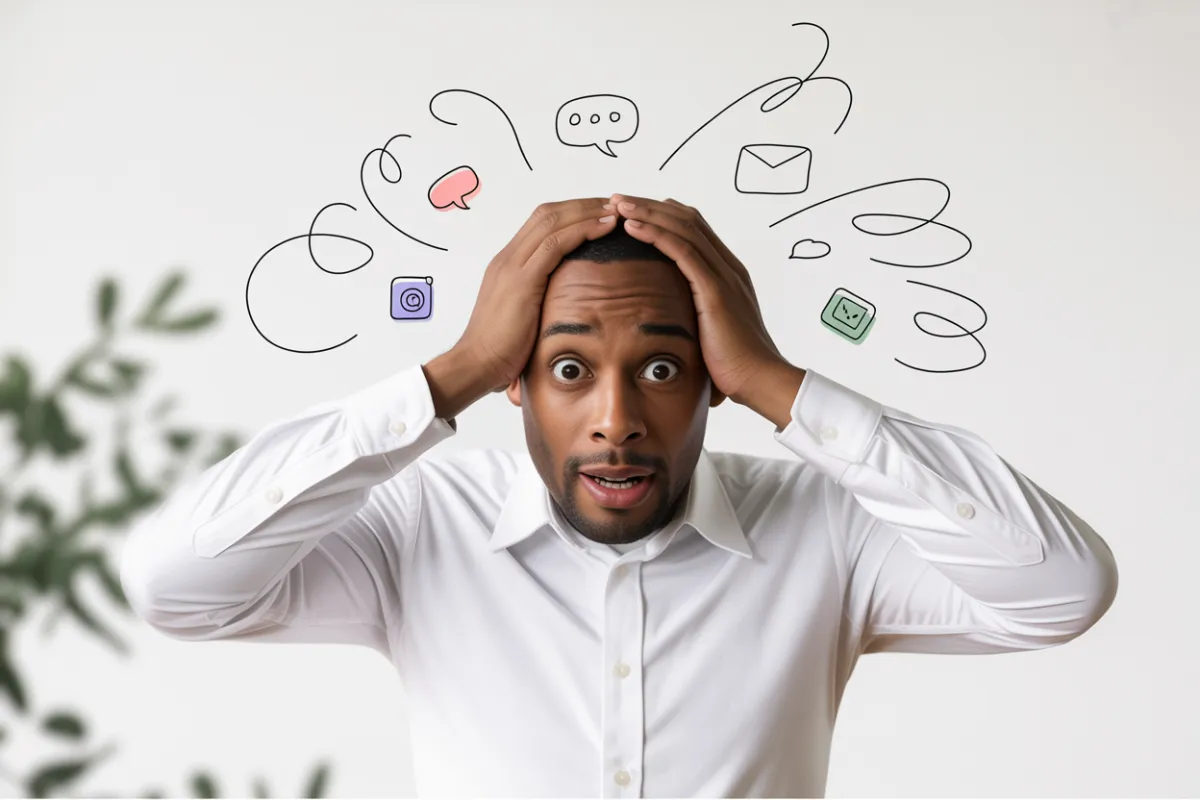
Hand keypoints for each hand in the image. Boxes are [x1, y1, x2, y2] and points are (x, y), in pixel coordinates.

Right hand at [456, 198, 618, 391]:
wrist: (477, 365)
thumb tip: (568, 304)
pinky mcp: (521, 280)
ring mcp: (512, 266)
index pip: (541, 223)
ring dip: (587, 212)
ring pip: (553, 221)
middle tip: (614, 204)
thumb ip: (541, 302)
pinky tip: (605, 227)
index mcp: (508, 264)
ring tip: (616, 211)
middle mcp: (508, 258)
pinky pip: (555, 243)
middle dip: (584, 205)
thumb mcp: (524, 317)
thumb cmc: (501, 351)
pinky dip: (583, 230)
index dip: (573, 212)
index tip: (600, 214)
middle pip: (548, 213)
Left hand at [613, 194, 791, 405]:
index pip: (694, 229)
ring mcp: (724, 276)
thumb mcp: (711, 332)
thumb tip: (671, 321)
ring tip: (618, 204)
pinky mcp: (715, 290)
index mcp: (727, 273)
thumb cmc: (734, 365)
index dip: (662, 214)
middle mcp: (728, 267)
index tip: (633, 210)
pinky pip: (683, 251)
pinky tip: (632, 227)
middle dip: (650, 205)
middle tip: (619, 198)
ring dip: (648, 212)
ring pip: (683, 228)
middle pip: (687, 219)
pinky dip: (655, 234)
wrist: (761, 380)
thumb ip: (695, 317)